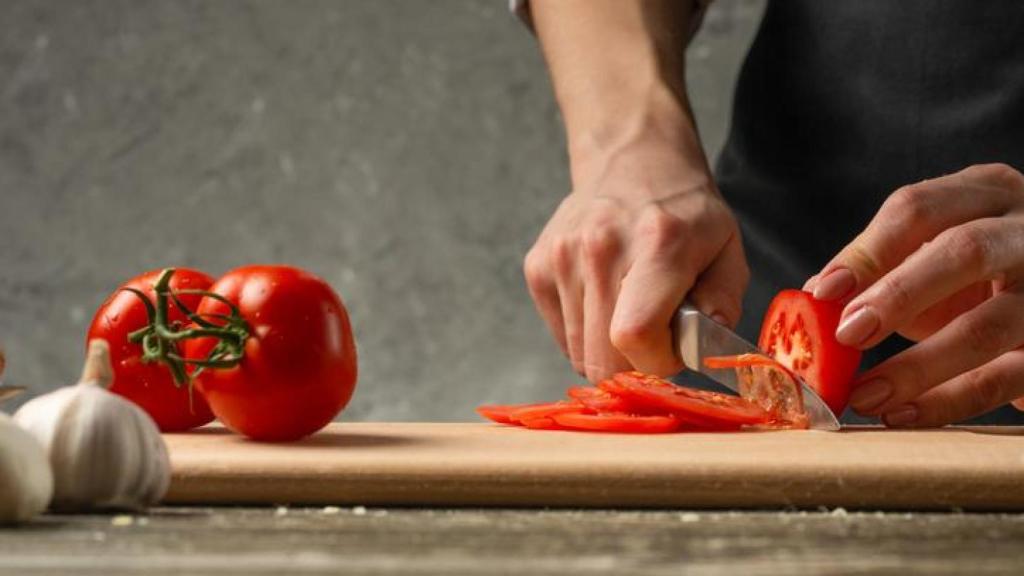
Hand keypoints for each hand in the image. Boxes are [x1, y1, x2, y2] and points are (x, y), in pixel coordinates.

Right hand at [525, 134, 747, 382]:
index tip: (672, 348)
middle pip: (602, 356)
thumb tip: (700, 350)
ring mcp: (562, 257)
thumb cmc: (683, 213)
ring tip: (628, 309)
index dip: (656, 360)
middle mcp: (601, 247)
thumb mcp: (727, 249)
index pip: (635, 335)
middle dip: (633, 365)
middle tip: (654, 336)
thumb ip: (722, 303)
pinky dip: (585, 334)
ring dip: (608, 349)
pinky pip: (562, 336)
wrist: (632, 159)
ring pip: (579, 353)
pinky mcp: (538, 267)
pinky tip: (604, 300)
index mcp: (657, 243)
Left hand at [806, 163, 1023, 425]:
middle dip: (898, 295)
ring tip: (864, 395)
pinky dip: (949, 401)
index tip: (823, 294)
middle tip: (846, 334)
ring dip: (918, 367)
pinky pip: (1006, 379)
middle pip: (965, 251)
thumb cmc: (975, 277)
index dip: (867, 252)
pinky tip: (902, 414)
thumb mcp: (928, 259)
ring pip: (989, 326)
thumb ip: (877, 270)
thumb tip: (814, 300)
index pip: (919, 209)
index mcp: (986, 193)